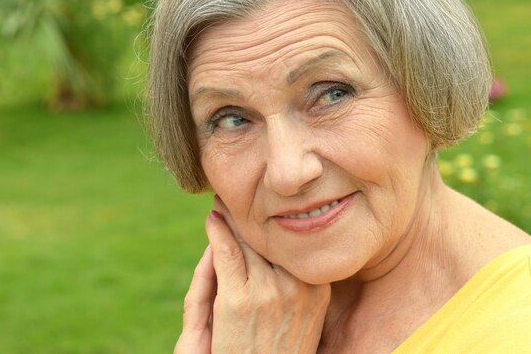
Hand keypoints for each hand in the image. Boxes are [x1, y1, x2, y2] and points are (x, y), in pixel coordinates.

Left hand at [176, 196, 330, 353]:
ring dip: (234, 217)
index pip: (294, 245)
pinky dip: (217, 232)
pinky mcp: (238, 300)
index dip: (278, 223)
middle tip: (243, 192)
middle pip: (272, 239)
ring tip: (225, 200)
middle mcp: (297, 287)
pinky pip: (226, 253)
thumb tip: (283, 249)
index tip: (269, 203)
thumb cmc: (283, 352)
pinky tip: (212, 220)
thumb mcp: (306, 316)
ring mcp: (268, 293)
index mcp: (318, 290)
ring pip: (248, 241)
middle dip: (255, 215)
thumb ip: (300, 283)